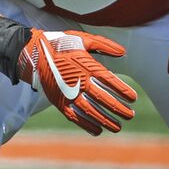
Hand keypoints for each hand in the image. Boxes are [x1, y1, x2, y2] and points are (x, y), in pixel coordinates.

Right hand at [17, 29, 136, 134]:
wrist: (34, 53)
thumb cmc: (61, 44)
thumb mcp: (83, 39)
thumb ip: (104, 45)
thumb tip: (123, 52)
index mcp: (87, 65)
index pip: (110, 81)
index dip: (123, 91)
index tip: (134, 98)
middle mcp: (79, 81)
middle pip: (104, 99)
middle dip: (119, 109)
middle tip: (130, 115)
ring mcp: (68, 93)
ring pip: (91, 111)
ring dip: (106, 120)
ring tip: (118, 127)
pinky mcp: (59, 101)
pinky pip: (74, 117)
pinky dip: (86, 125)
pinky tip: (97, 130)